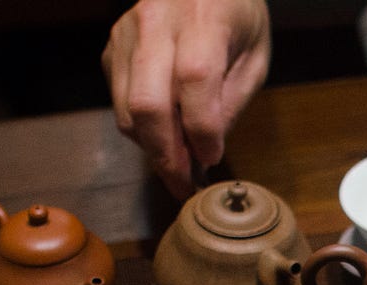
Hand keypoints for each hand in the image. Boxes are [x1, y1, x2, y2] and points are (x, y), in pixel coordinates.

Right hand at [103, 0, 271, 197]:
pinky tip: (166, 132)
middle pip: (147, 103)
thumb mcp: (254, 56)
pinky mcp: (111, 48)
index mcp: (202, 19)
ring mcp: (126, 34)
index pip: (194, 80)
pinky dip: (141, 128)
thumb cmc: (236, 16)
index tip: (212, 157)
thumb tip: (206, 150)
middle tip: (184, 185)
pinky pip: (119, 102)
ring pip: (127, 110)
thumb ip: (232, 101)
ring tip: (179, 164)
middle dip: (166, 156)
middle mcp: (155, 22)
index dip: (202, 129)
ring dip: (152, 148)